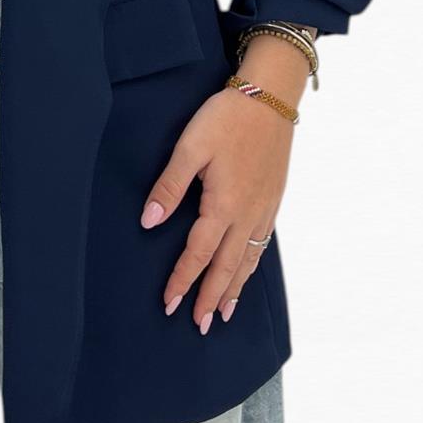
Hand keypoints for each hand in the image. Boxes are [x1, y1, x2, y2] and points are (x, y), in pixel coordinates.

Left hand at [139, 86, 294, 331]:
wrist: (272, 97)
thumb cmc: (227, 118)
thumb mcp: (189, 147)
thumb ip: (169, 186)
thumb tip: (149, 223)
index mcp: (223, 205)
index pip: (198, 254)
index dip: (183, 280)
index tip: (170, 304)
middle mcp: (247, 214)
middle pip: (227, 267)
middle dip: (210, 298)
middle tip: (199, 325)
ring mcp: (264, 209)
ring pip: (247, 260)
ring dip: (234, 289)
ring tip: (224, 314)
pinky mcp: (273, 199)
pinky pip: (261, 245)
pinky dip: (252, 266)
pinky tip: (247, 270)